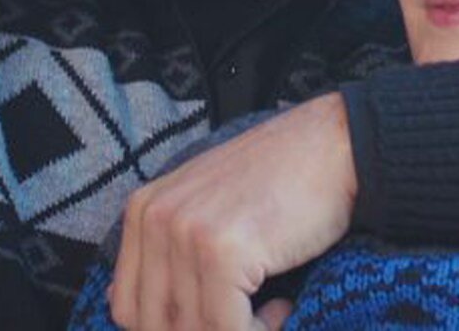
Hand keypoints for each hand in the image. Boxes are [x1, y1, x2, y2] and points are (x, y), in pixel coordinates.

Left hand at [110, 95, 355, 330]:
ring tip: (271, 309)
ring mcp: (186, 233)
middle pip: (154, 325)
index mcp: (143, 209)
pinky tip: (283, 306)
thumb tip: (126, 303)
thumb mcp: (205, 204)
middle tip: (247, 318)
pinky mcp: (222, 251)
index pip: (125, 305)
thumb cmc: (279, 178)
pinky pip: (227, 329)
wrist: (333, 145)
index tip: (215, 323)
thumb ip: (166, 250)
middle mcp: (155, 218)